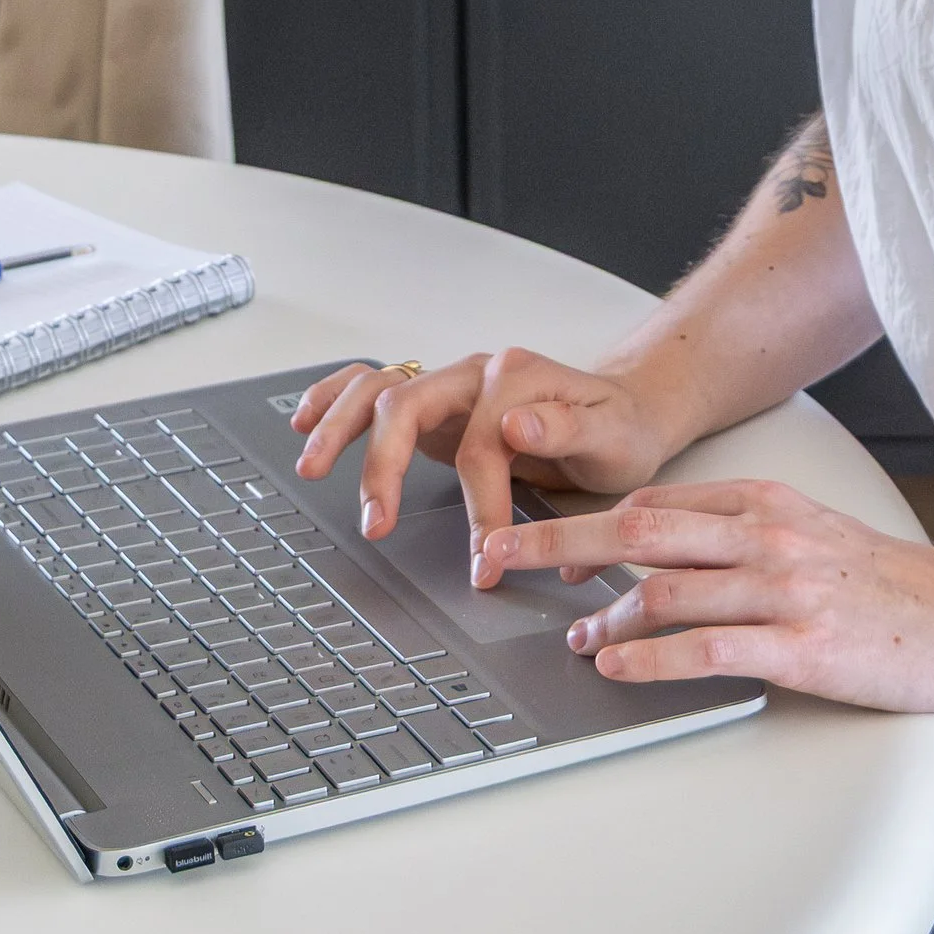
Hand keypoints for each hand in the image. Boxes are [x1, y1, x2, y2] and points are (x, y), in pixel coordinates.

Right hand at [289, 348, 678, 546]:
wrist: (627, 412)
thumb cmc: (619, 429)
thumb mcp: (613, 435)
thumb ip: (566, 428)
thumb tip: (516, 423)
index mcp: (517, 378)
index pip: (479, 443)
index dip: (480, 505)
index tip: (487, 559)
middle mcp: (475, 373)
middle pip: (409, 404)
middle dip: (384, 465)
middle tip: (376, 525)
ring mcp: (451, 385)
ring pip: (379, 388)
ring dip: (340, 427)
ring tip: (312, 467)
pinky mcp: (435, 404)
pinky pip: (374, 387)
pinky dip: (335, 398)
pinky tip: (307, 420)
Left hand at [475, 476, 933, 713]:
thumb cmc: (883, 582)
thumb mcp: (808, 532)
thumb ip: (737, 536)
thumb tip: (657, 559)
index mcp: (763, 503)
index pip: (653, 503)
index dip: (583, 520)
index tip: (534, 534)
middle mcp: (765, 536)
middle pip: (639, 530)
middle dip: (559, 543)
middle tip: (499, 558)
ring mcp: (782, 589)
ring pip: (666, 587)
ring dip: (602, 613)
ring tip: (565, 637)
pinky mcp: (800, 646)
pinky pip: (707, 646)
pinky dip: (650, 655)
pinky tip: (614, 664)